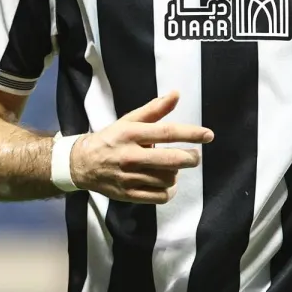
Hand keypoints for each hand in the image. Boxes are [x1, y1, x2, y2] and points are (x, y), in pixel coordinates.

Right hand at [71, 92, 212, 203]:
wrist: (82, 163)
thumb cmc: (111, 139)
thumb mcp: (129, 120)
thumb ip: (154, 109)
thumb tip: (176, 94)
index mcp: (131, 134)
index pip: (167, 133)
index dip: (191, 133)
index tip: (208, 135)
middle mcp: (131, 155)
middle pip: (171, 160)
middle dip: (190, 158)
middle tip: (193, 157)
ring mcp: (129, 177)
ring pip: (168, 179)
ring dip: (176, 174)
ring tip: (171, 168)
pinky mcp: (129, 195)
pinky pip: (160, 197)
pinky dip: (169, 191)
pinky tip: (167, 184)